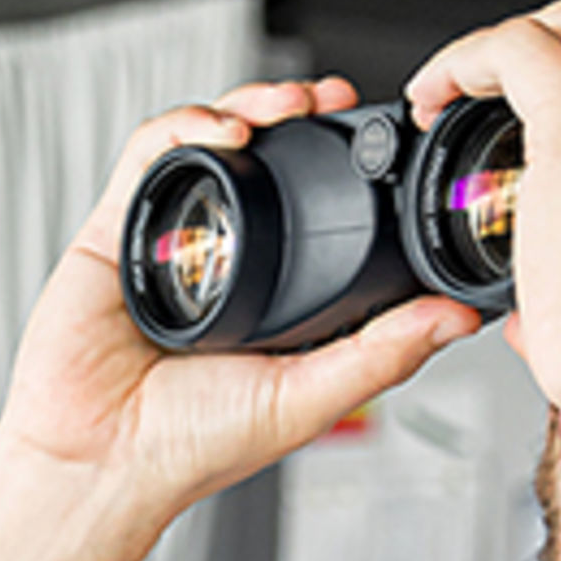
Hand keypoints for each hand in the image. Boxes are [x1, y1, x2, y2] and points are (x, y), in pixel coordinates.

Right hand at [0, 77, 484, 526]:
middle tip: (336, 100)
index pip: (310, 208)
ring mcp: (165, 238)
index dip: (346, 168)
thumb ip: (383, 354)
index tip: (384, 145)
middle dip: (300, 115)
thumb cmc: (187, 448)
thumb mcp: (308, 398)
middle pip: (260, 158)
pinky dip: (189, 124)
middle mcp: (217, 258)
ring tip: (290, 102)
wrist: (101, 460)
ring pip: (208, 141)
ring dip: (252, 104)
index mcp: (266, 295)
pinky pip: (150, 153)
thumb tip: (459, 317)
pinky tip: (225, 129)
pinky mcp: (115, 227)